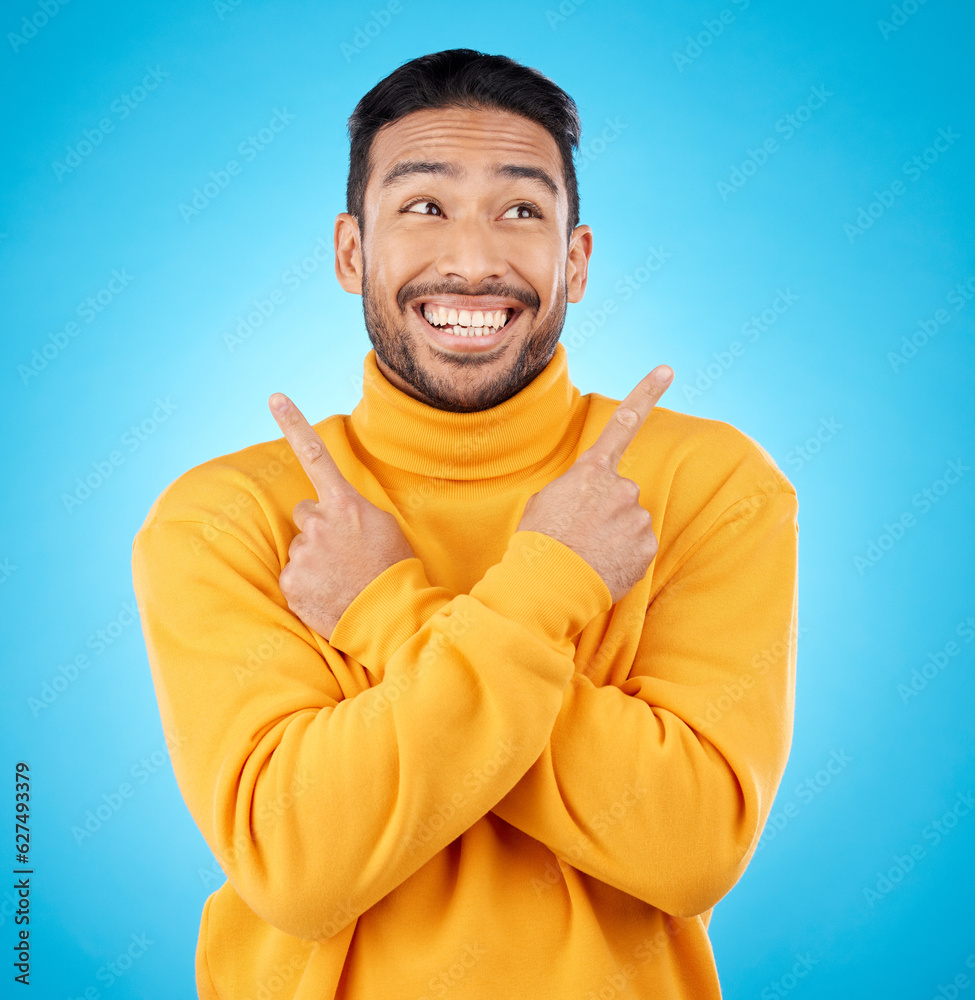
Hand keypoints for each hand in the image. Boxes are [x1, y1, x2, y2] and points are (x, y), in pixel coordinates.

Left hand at [269, 392, 414, 639]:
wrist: (390, 615)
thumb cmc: (392, 569)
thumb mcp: (382, 527)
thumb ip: (351, 512)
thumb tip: (326, 513)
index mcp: (345, 505)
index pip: (316, 457)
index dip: (294, 424)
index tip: (275, 397)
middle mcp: (319, 524)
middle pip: (305, 514)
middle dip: (318, 529)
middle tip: (345, 553)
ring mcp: (303, 553)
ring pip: (300, 547)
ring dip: (315, 559)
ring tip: (341, 578)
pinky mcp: (291, 582)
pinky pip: (292, 575)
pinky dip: (306, 585)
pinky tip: (328, 594)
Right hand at [516, 365, 673, 603]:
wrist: (549, 583)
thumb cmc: (538, 542)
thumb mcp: (544, 502)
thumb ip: (575, 490)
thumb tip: (590, 501)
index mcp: (591, 471)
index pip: (623, 424)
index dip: (646, 393)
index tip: (667, 370)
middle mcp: (621, 487)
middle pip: (622, 492)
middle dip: (608, 510)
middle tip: (581, 533)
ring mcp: (637, 516)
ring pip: (632, 520)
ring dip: (616, 534)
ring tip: (589, 552)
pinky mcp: (647, 546)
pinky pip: (640, 546)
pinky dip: (626, 556)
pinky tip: (604, 565)